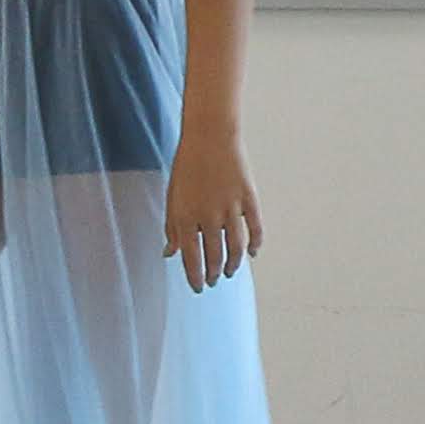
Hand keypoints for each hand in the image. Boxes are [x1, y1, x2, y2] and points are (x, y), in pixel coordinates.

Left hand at [162, 129, 263, 291]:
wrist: (210, 136)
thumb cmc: (187, 166)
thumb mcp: (173, 196)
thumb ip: (172, 227)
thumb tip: (169, 253)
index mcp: (186, 216)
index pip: (191, 256)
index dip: (195, 275)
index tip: (198, 287)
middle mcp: (209, 215)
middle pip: (215, 255)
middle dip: (214, 273)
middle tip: (214, 280)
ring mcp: (231, 207)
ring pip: (236, 246)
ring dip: (234, 264)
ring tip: (231, 272)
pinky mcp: (249, 198)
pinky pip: (255, 228)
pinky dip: (255, 243)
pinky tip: (252, 253)